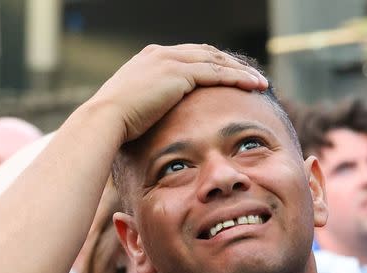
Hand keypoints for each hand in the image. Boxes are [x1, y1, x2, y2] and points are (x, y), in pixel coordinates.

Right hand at [93, 44, 267, 141]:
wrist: (105, 120)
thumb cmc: (116, 125)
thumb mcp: (135, 109)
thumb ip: (151, 106)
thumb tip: (157, 123)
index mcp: (151, 58)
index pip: (192, 55)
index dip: (215, 65)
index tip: (231, 77)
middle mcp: (162, 53)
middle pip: (208, 53)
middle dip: (232, 64)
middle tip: (252, 77)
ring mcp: (170, 60)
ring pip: (217, 61)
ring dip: (241, 71)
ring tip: (260, 82)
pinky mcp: (178, 73)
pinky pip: (217, 73)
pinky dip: (237, 78)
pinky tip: (253, 86)